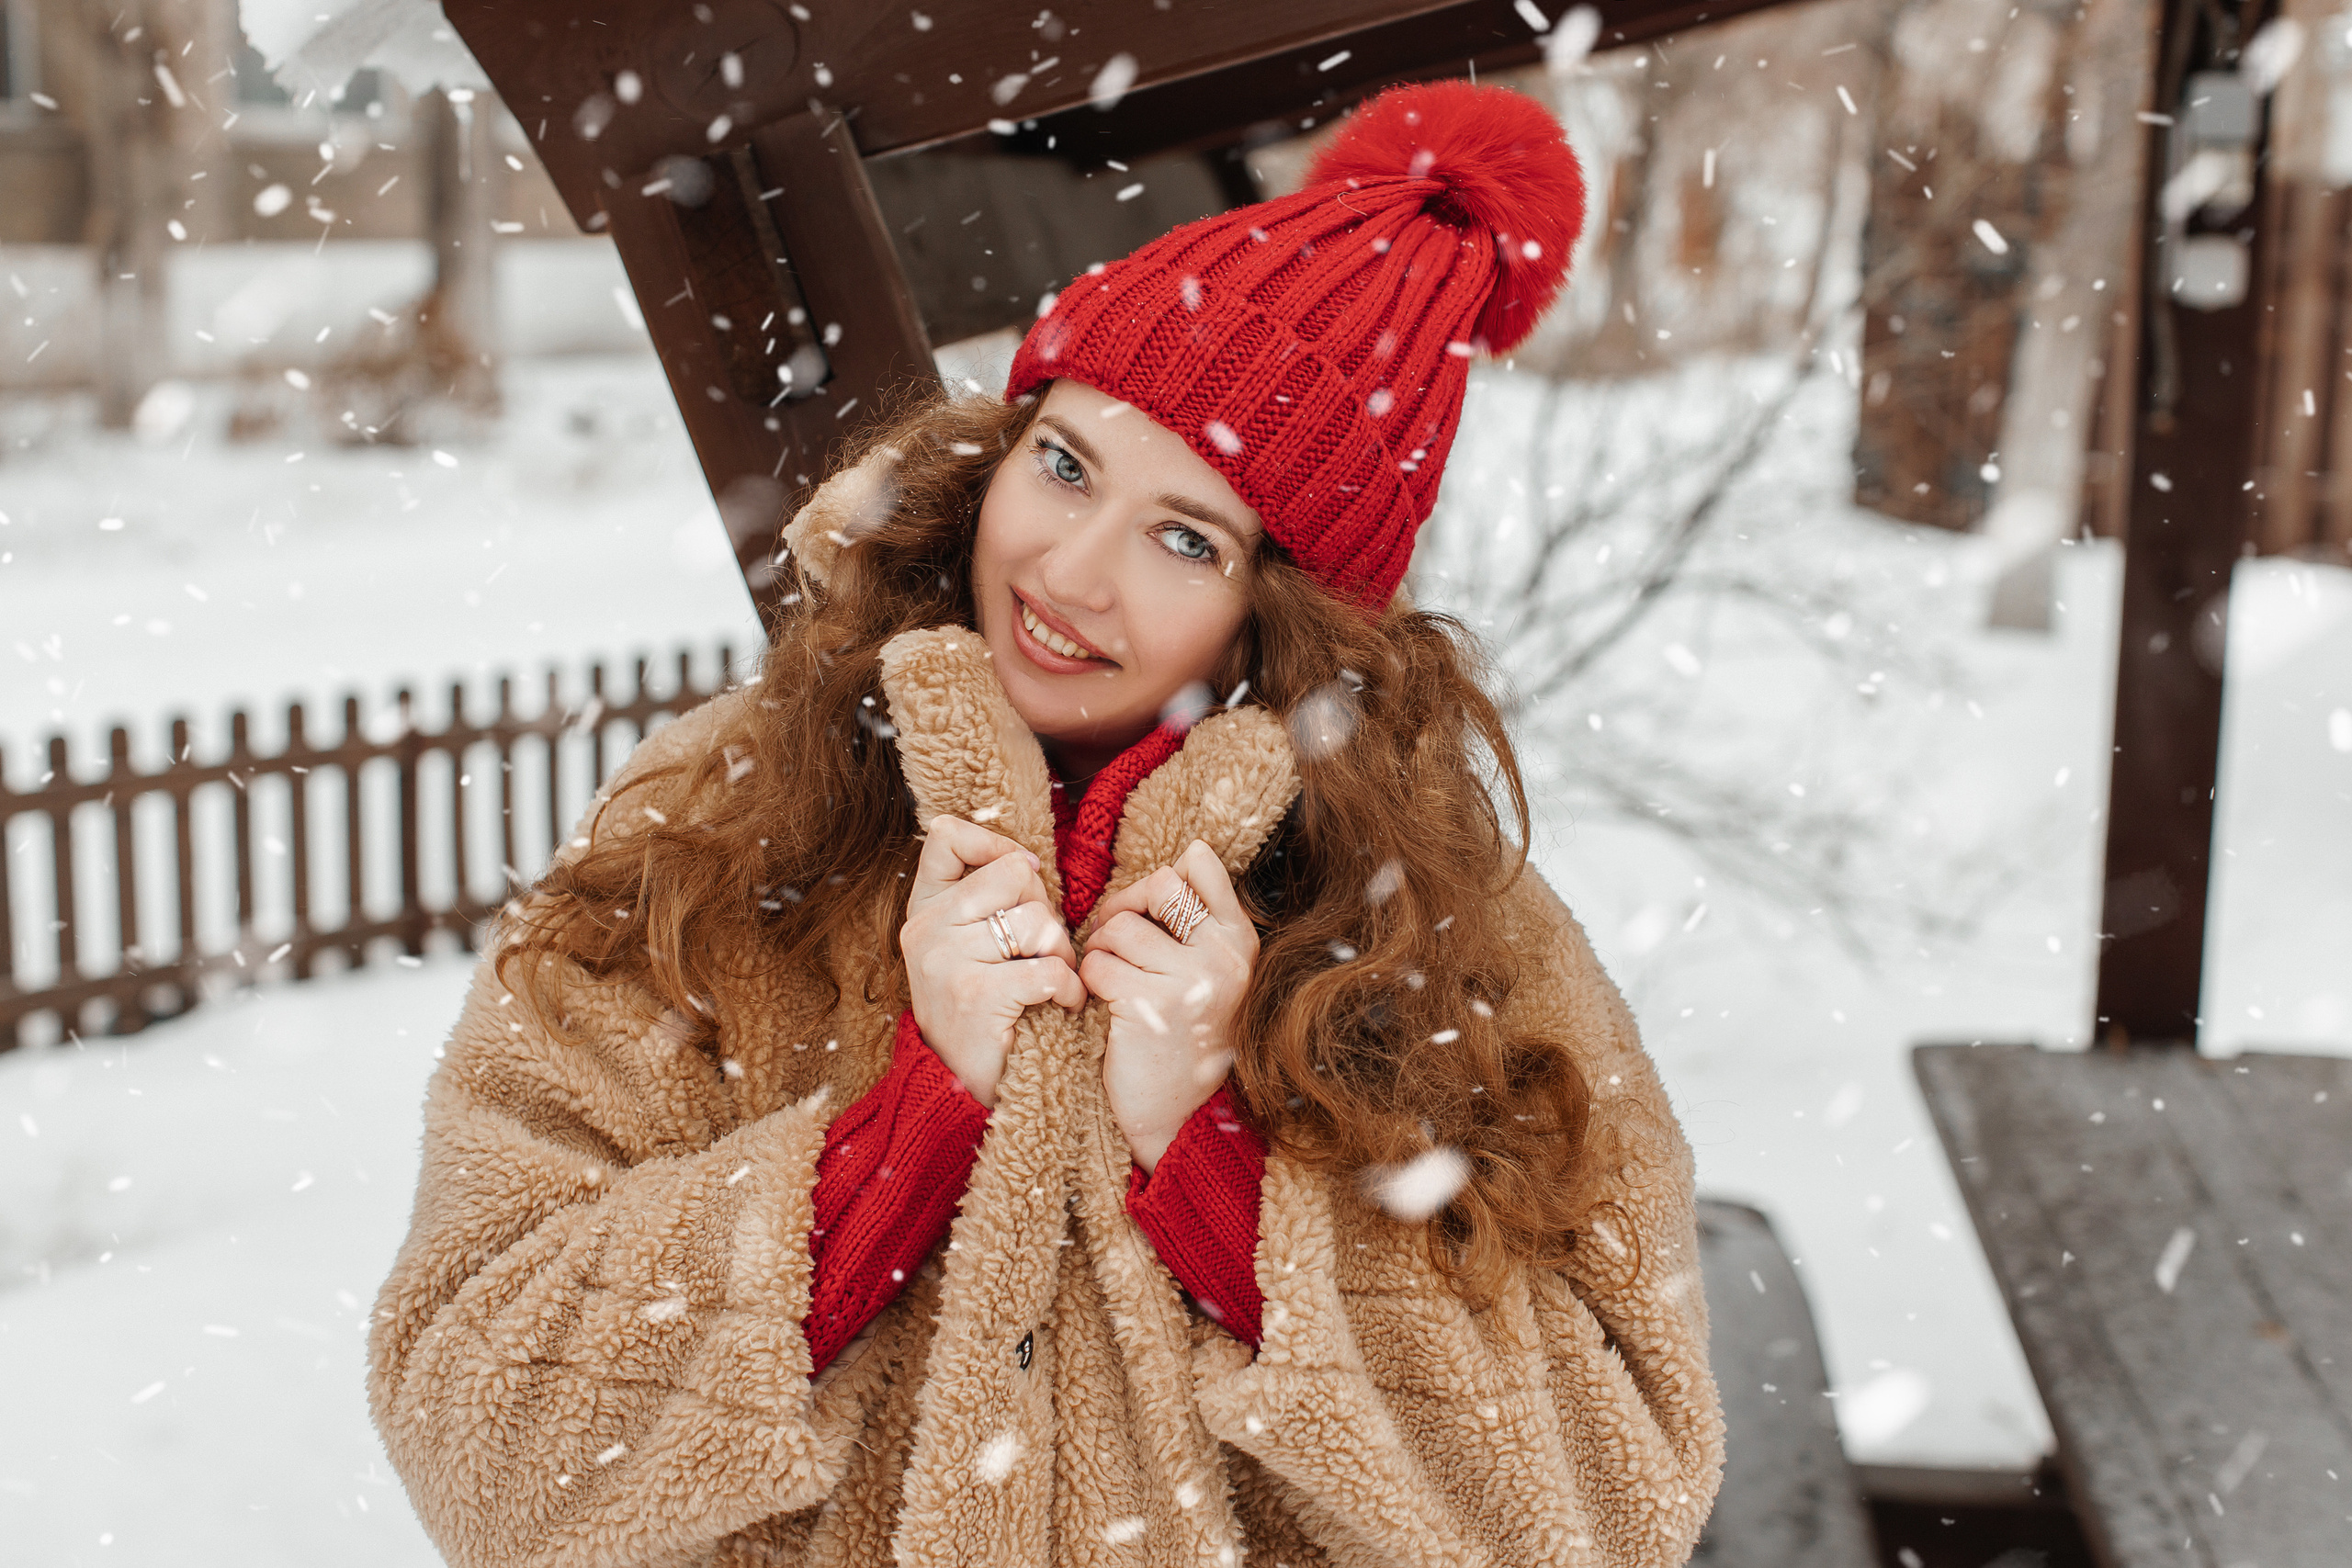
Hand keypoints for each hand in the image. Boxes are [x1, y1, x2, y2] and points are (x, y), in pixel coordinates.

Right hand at [901, 815, 1084, 1108]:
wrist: (961, 1089)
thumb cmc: (983, 1012)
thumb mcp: (968, 947)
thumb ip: (986, 900)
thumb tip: (1028, 859)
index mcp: (923, 910)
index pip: (946, 837)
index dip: (994, 846)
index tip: (1018, 881)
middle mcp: (925, 929)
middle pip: (1014, 874)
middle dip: (1044, 910)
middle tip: (1039, 951)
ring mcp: (946, 960)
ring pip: (1040, 921)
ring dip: (1062, 953)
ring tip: (1049, 982)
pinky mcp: (977, 994)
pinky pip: (1051, 968)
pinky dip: (1070, 990)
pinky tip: (1061, 1005)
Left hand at [1080, 840, 1255, 1173]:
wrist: (1181, 1116)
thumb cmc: (1186, 1037)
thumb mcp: (1213, 974)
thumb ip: (1202, 921)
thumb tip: (1187, 853)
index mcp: (1241, 941)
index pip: (1201, 865)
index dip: (1161, 879)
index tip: (1147, 911)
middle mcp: (1224, 956)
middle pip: (1158, 883)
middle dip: (1123, 905)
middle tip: (1112, 937)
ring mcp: (1191, 980)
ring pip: (1121, 925)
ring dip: (1100, 949)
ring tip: (1108, 978)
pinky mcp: (1151, 1005)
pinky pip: (1098, 964)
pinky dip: (1087, 980)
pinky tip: (1100, 1002)